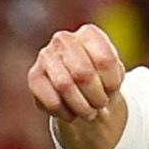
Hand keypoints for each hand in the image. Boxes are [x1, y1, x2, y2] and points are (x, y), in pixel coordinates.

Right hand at [27, 24, 130, 148]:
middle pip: (83, 73)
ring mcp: (46, 55)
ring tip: (89, 113)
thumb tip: (105, 88)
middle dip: (96, 96)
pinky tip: (72, 114)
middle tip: (100, 105)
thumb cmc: (101, 79)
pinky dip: (66, 113)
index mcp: (89, 33)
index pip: (105, 60)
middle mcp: (64, 39)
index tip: (113, 91)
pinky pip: (51, 100)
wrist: (82, 90)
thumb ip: (114, 76)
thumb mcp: (115, 75)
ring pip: (64, 86)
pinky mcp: (34, 75)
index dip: (112, 83)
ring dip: (81, 106)